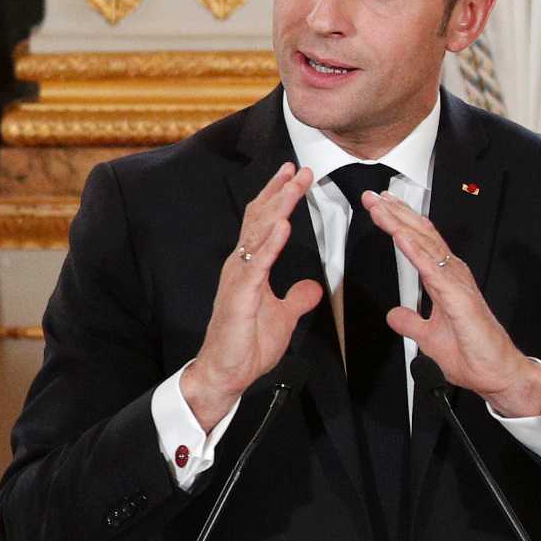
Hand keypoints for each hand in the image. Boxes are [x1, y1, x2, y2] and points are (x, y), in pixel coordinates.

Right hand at [179, 163, 326, 431]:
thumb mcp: (283, 317)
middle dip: (281, 191)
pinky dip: (270, 241)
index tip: (295, 176)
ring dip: (278, 205)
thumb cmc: (247, 344)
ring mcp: (239, 276)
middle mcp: (241, 264)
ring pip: (258, 232)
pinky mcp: (239, 293)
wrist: (226, 372)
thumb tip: (313, 286)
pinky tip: (282, 223)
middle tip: (300, 168)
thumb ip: (296, 298)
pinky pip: (257, 262)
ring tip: (293, 184)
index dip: (279, 197)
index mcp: (251, 266)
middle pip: (261, 218)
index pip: (264, 223)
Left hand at [363, 192, 540, 416]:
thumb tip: (394, 315)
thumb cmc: (472, 354)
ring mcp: (456, 285)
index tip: (379, 208)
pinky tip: (401, 236)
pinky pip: (432, 270)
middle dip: (396, 214)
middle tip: (373, 197)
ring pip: (425, 246)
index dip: (399, 223)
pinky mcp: (458, 298)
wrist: (496, 373)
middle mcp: (452, 277)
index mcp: (444, 282)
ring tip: (382, 207)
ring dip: (402, 225)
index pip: (419, 244)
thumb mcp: (428, 337)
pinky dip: (416, 251)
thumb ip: (411, 322)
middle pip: (420, 236)